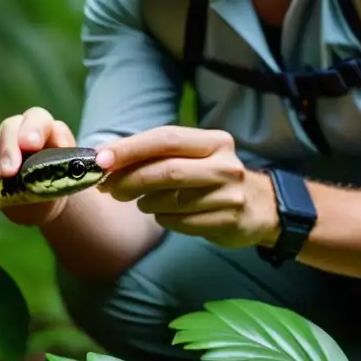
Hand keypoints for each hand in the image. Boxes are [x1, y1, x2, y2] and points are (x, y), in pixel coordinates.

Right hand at [0, 106, 76, 225]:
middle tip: (10, 170)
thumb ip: (70, 170)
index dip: (34, 129)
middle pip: (10, 127)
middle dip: (10, 146)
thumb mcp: (70, 178)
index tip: (32, 145)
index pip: (37, 118)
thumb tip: (73, 168)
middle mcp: (19, 131)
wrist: (43, 202)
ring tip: (4, 183)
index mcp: (45, 128)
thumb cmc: (60, 183)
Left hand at [95, 126, 278, 248]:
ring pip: (169, 200)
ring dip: (144, 202)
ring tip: (139, 200)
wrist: (259, 207)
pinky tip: (163, 213)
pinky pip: (179, 222)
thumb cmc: (211, 177)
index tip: (100, 159)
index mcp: (214, 142)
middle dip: (129, 179)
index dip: (130, 148)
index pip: (165, 138)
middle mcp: (225, 165)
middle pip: (167, 170)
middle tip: (107, 188)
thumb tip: (105, 159)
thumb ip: (154, 155)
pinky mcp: (228, 221)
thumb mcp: (192, 157)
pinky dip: (163, 218)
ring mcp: (229, 195)